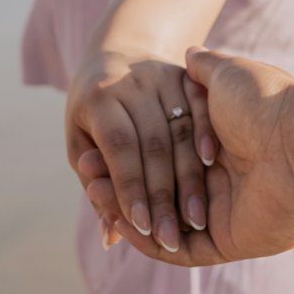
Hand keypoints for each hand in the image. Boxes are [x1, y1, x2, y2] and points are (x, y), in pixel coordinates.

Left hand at [65, 49, 214, 253]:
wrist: (118, 54)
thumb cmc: (94, 112)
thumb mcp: (82, 144)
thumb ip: (98, 188)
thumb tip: (110, 239)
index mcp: (98, 98)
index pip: (119, 147)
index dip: (130, 188)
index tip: (143, 229)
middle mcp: (132, 82)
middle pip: (153, 144)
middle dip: (163, 196)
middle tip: (171, 239)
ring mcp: (162, 75)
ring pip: (181, 131)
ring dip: (190, 179)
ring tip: (195, 221)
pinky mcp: (186, 74)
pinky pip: (202, 108)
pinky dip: (206, 137)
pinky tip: (211, 169)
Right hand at [80, 48, 293, 264]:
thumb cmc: (266, 103)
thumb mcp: (227, 77)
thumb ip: (205, 71)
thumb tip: (189, 51)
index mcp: (221, 150)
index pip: (164, 160)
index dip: (130, 156)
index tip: (95, 145)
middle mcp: (222, 185)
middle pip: (160, 194)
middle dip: (121, 186)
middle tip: (87, 173)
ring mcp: (225, 217)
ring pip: (165, 224)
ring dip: (128, 213)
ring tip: (95, 192)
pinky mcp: (229, 243)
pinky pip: (182, 251)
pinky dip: (149, 242)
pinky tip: (121, 221)